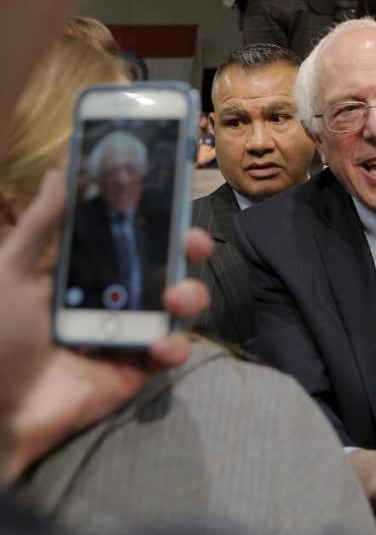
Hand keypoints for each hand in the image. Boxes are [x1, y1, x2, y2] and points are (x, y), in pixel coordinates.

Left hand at [1, 171, 212, 480]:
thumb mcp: (13, 273)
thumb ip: (42, 225)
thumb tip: (60, 171)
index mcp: (89, 271)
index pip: (133, 238)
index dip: (159, 219)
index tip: (176, 200)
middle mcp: (116, 297)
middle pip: (167, 266)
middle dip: (188, 252)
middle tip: (193, 244)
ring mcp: (131, 333)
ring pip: (179, 307)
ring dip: (189, 296)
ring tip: (175, 300)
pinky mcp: (138, 369)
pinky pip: (171, 352)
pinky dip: (173, 347)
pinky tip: (160, 346)